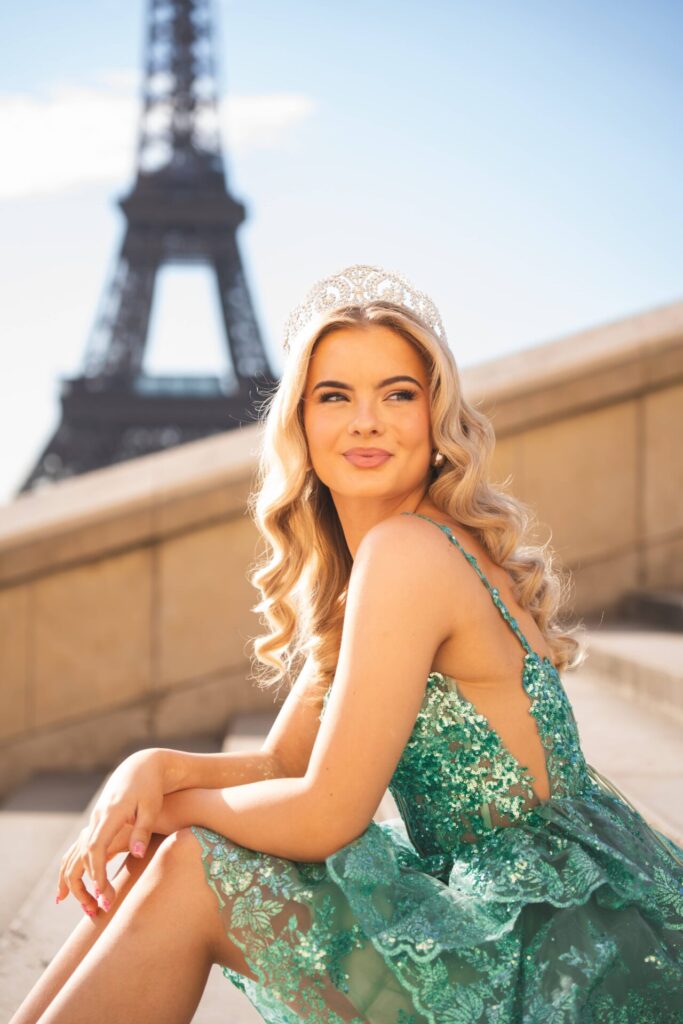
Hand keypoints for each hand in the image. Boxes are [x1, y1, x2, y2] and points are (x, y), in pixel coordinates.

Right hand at [56, 749, 165, 912]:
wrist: (142, 766)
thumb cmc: (151, 787)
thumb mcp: (151, 806)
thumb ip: (143, 830)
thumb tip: (136, 853)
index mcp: (110, 814)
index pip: (96, 847)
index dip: (97, 872)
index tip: (102, 893)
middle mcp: (97, 818)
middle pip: (84, 855)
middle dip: (91, 883)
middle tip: (103, 907)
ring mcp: (95, 820)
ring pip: (80, 853)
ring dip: (81, 880)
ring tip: (89, 906)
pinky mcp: (98, 822)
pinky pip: (82, 848)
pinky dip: (78, 868)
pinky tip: (77, 887)